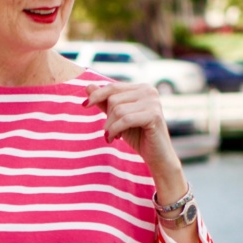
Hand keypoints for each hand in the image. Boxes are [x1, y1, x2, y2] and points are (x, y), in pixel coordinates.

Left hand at [85, 80, 185, 200]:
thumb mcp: (118, 118)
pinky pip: (125, 120)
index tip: (84, 106)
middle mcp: (149, 90)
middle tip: (111, 132)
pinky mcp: (154, 115)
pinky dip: (116, 130)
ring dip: (110, 127)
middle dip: (108, 118)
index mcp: (141, 88)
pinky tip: (116, 138)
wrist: (157, 156)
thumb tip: (88, 86)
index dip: (97, 95)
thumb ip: (105, 103)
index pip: (113, 87)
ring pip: (118, 110)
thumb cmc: (138, 136)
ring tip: (114, 136)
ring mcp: (153, 102)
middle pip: (113, 99)